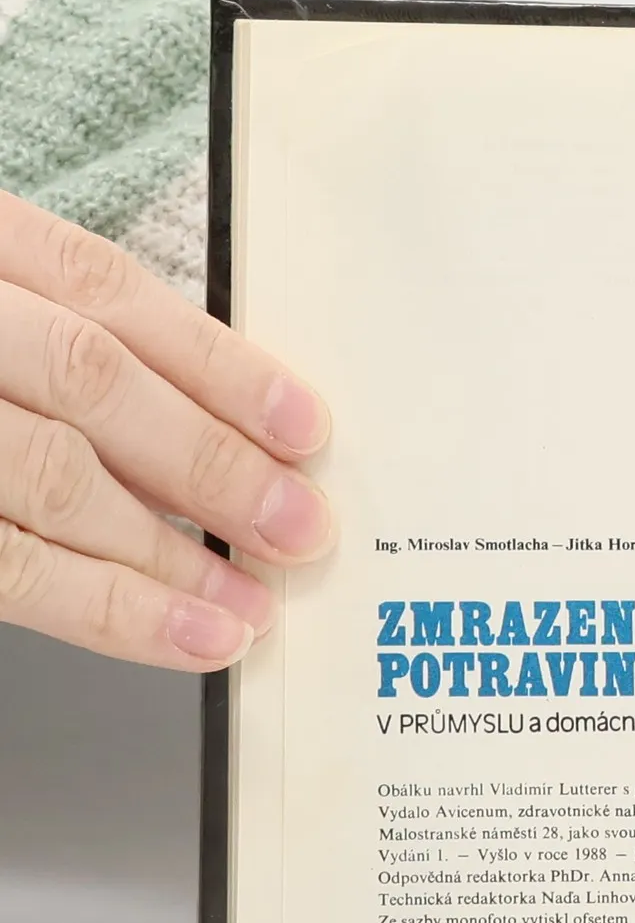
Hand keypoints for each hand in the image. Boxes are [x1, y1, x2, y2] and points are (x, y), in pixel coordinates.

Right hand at [0, 192, 331, 668]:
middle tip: (299, 527)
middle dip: (209, 463)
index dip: (218, 362)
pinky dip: (95, 606)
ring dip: (163, 555)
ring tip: (252, 607)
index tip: (305, 427)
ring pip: (41, 479)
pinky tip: (172, 633)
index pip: (103, 289)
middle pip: (87, 382)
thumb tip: (214, 439)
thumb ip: (54, 341)